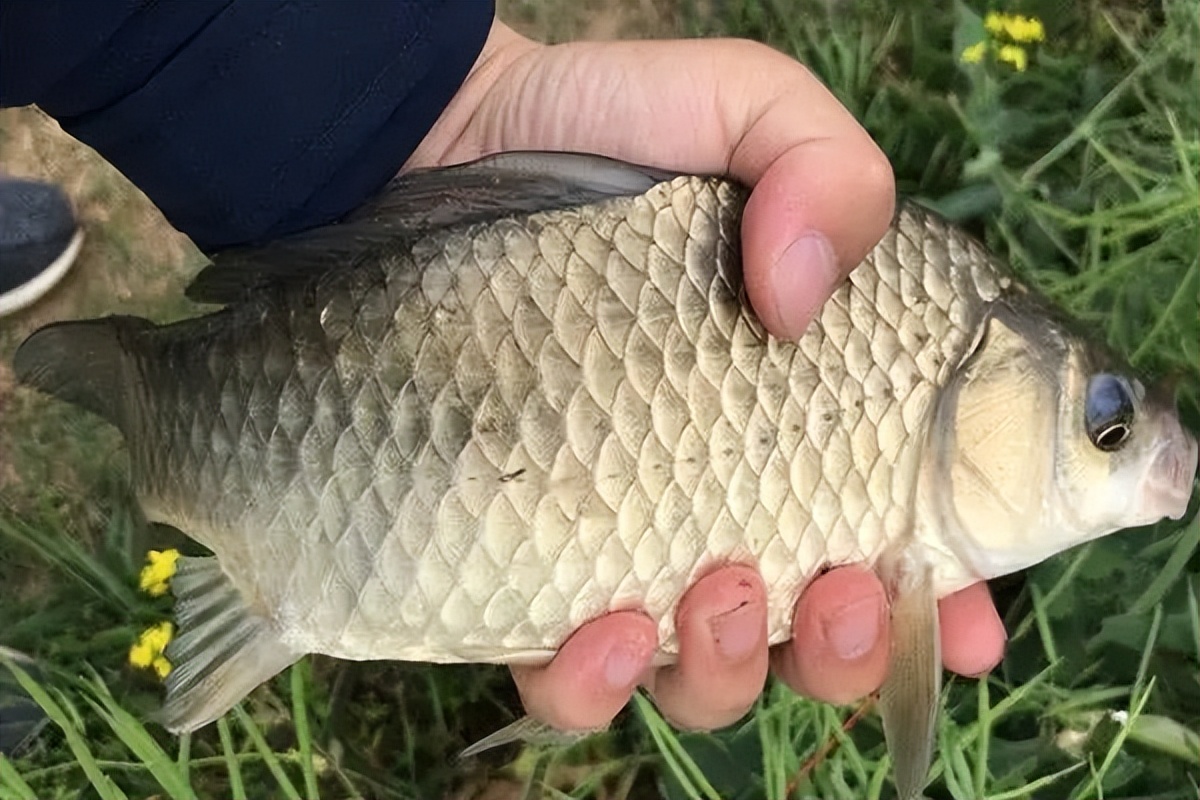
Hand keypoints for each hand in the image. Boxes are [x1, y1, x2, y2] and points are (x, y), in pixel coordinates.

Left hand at [407, 20, 1006, 730]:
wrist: (445, 148)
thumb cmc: (608, 132)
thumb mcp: (745, 109)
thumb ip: (826, 169)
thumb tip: (801, 298)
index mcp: (808, 415)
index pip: (903, 536)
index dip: (949, 603)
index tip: (968, 619)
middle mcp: (726, 495)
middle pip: (814, 638)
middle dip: (846, 651)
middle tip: (843, 587)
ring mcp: (625, 537)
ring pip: (705, 674)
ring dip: (731, 669)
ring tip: (722, 592)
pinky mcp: (527, 558)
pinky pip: (570, 675)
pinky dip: (597, 682)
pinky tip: (603, 627)